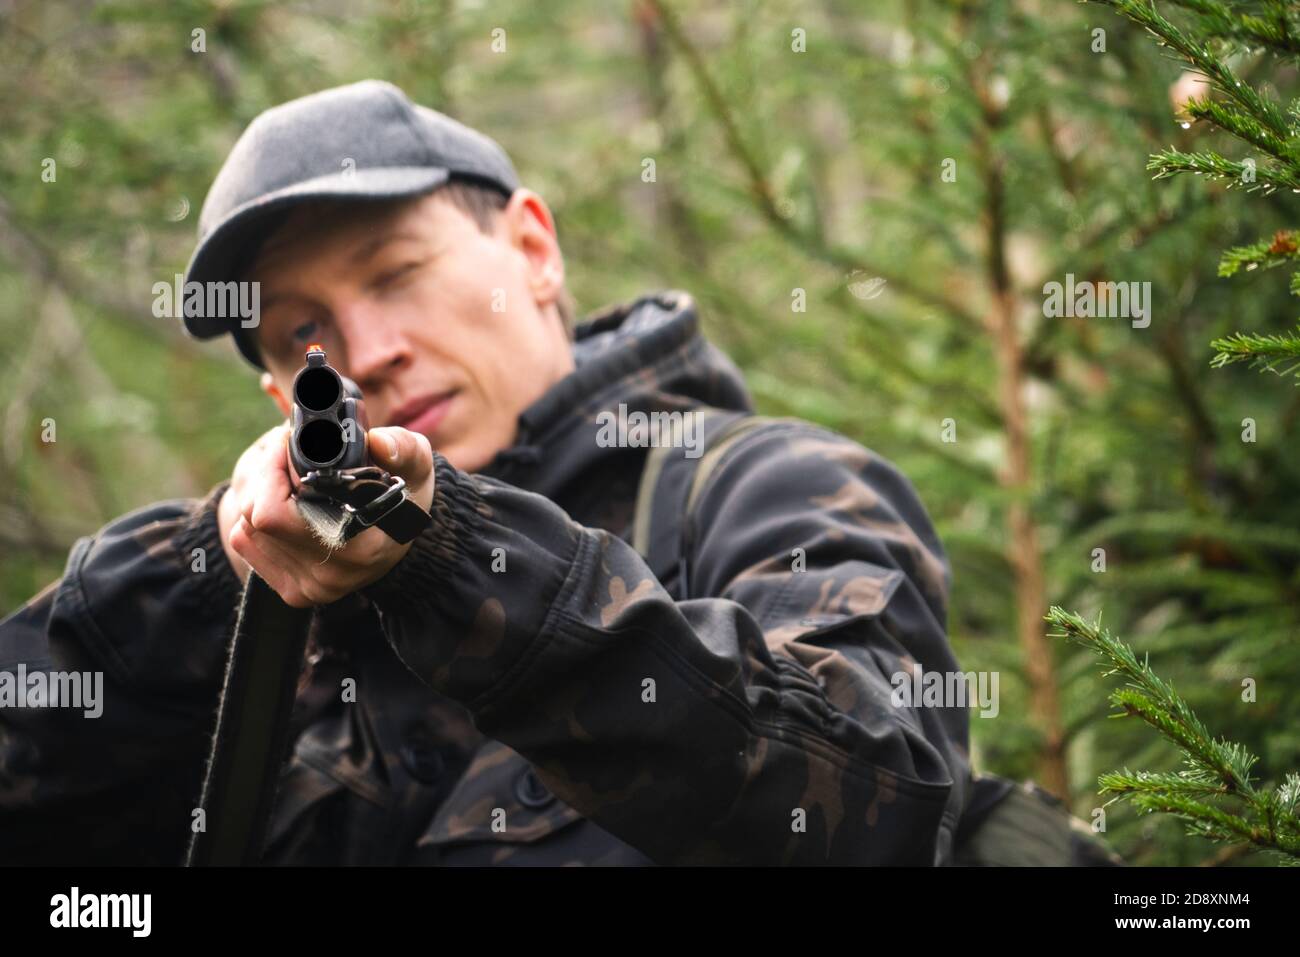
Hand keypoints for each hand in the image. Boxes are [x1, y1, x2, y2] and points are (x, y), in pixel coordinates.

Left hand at [217, 423, 434, 606]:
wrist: (400, 540)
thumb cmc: (405, 494)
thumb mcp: (415, 466)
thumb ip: (403, 449)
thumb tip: (379, 442)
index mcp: (359, 546)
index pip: (274, 512)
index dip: (273, 470)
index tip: (289, 442)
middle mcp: (332, 575)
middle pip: (254, 518)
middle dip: (263, 477)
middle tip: (285, 454)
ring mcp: (311, 589)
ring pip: (246, 531)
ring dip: (257, 497)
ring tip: (288, 480)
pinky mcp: (295, 593)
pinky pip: (248, 547)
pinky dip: (256, 521)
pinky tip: (285, 508)